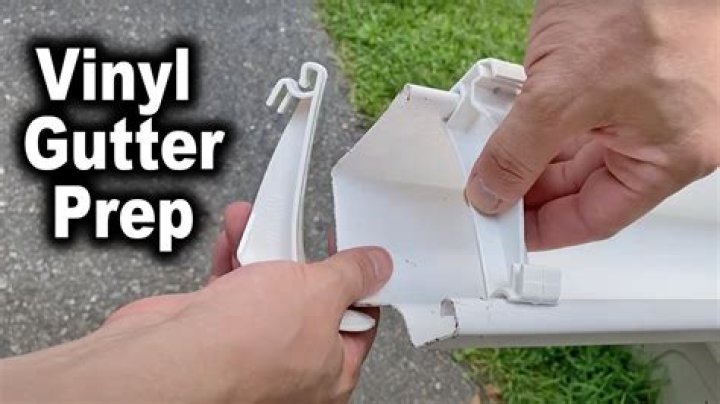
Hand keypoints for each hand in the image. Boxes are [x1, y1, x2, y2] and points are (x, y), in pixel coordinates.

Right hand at [1, 202, 391, 402]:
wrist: (169, 359)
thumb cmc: (246, 346)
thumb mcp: (320, 293)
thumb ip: (352, 274)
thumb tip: (378, 265)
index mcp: (330, 371)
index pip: (360, 322)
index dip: (361, 282)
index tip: (355, 251)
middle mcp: (291, 366)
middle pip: (311, 301)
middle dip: (302, 257)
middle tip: (306, 233)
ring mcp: (251, 349)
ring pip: (268, 289)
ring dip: (265, 248)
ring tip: (263, 220)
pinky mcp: (216, 331)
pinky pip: (233, 287)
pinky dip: (235, 256)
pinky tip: (236, 231)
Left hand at [466, 0, 718, 249]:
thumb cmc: (648, 1)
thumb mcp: (565, 93)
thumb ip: (521, 151)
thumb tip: (493, 192)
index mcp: (670, 154)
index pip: (598, 217)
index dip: (546, 230)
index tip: (506, 234)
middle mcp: (659, 132)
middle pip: (583, 185)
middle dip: (532, 191)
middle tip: (488, 194)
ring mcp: (638, 102)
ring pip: (574, 149)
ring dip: (530, 154)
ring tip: (489, 156)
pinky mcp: (615, 74)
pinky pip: (570, 114)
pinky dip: (536, 120)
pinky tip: (506, 122)